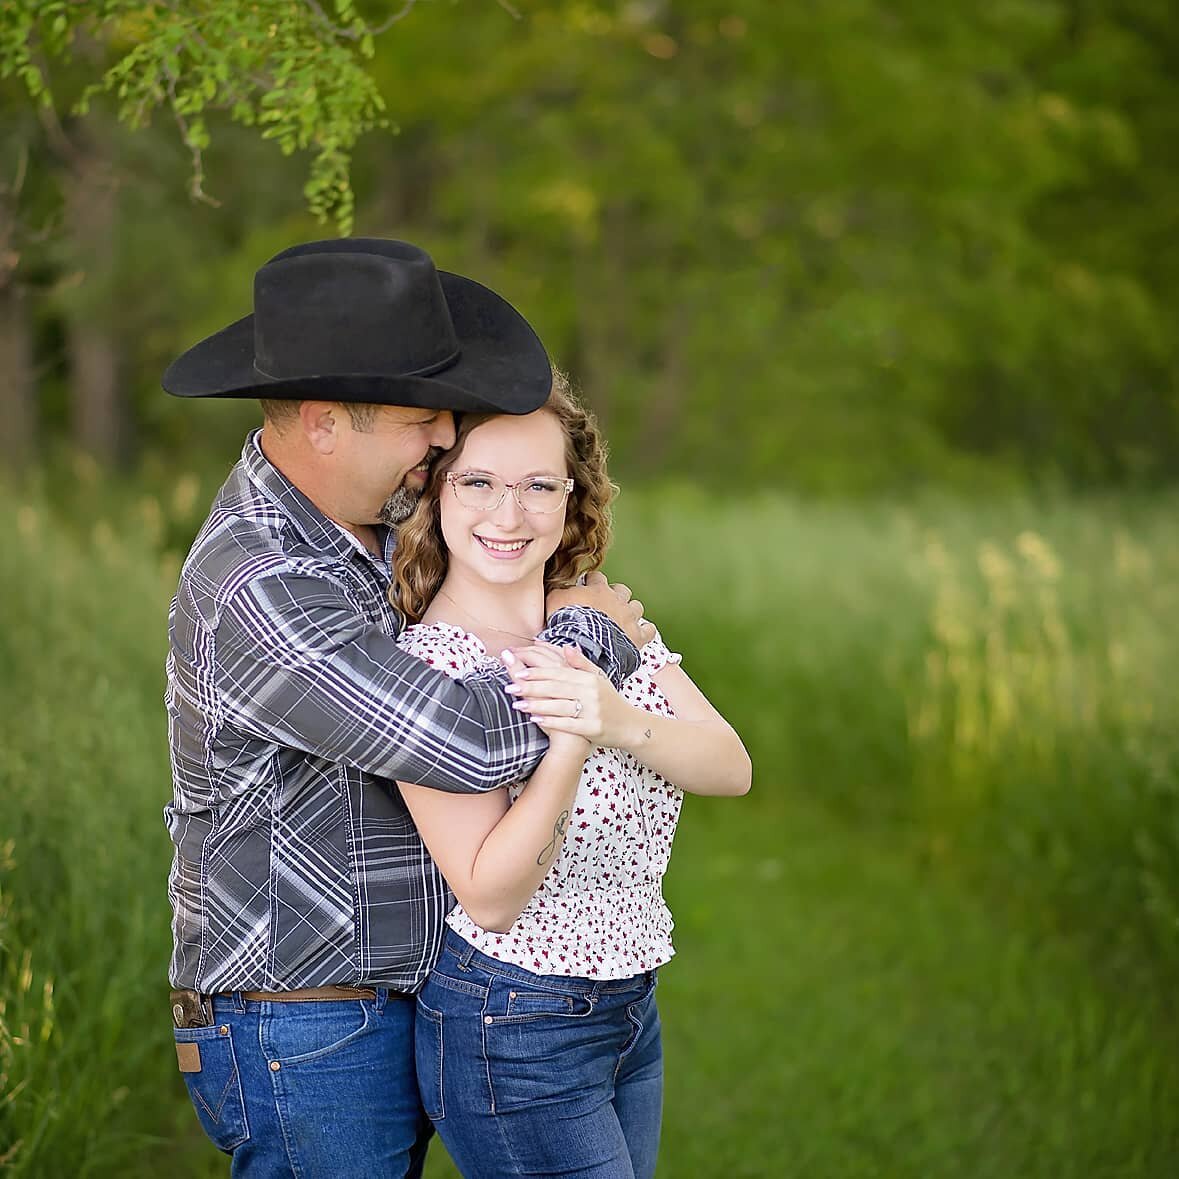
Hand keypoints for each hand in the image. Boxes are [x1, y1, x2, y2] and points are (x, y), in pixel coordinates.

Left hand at [505, 647, 644, 748]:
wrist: (630, 726)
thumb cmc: (610, 701)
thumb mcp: (599, 678)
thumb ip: (581, 663)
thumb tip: (565, 646)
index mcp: (589, 678)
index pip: (559, 672)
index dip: (537, 672)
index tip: (518, 672)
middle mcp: (591, 692)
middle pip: (556, 688)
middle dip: (531, 687)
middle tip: (510, 687)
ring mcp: (592, 710)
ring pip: (559, 706)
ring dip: (536, 705)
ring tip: (517, 705)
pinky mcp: (593, 728)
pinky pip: (568, 724)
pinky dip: (551, 722)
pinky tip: (535, 720)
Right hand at [546, 571, 655, 647]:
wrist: (584, 645)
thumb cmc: (567, 622)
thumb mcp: (554, 601)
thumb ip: (558, 592)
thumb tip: (559, 589)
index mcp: (597, 590)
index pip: (597, 577)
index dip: (592, 582)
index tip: (587, 587)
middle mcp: (617, 599)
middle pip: (621, 590)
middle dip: (615, 595)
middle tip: (606, 605)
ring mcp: (629, 617)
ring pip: (636, 607)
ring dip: (630, 611)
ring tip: (622, 620)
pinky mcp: (638, 636)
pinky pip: (648, 629)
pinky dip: (645, 631)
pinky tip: (640, 633)